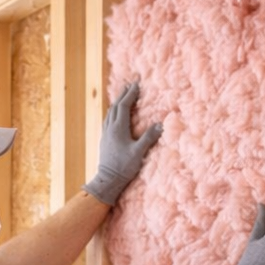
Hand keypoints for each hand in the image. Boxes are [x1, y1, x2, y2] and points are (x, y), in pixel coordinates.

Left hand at [83, 80, 163, 205]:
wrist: (108, 180)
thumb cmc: (124, 167)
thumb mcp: (139, 152)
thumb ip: (149, 137)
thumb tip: (160, 124)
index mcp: (119, 128)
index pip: (124, 106)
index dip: (130, 94)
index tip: (136, 84)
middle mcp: (110, 128)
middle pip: (115, 107)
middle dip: (123, 95)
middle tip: (129, 85)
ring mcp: (105, 134)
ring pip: (110, 113)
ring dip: (116, 103)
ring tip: (122, 96)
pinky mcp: (104, 140)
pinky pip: (107, 121)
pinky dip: (112, 113)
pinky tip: (113, 116)